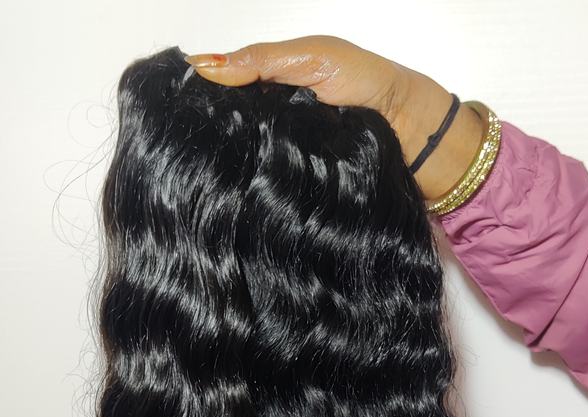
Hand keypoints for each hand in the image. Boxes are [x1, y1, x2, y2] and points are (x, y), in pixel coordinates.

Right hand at [184, 35, 482, 200]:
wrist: (412, 132)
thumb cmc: (367, 85)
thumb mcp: (311, 59)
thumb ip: (261, 61)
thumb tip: (202, 66)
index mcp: (272, 88)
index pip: (224, 94)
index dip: (202, 100)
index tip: (175, 108)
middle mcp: (274, 125)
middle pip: (231, 133)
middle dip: (213, 137)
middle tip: (189, 143)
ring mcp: (285, 157)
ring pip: (247, 163)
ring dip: (233, 165)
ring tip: (208, 167)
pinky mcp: (298, 187)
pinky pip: (270, 186)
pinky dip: (258, 185)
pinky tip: (241, 187)